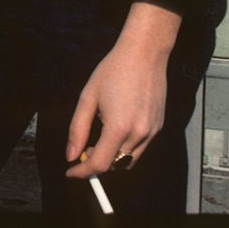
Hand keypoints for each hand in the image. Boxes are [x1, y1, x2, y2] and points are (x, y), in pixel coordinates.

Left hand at [64, 1, 181, 178]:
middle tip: (82, 150)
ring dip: (112, 158)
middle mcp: (139, 134)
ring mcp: (152, 132)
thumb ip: (77, 129)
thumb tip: (70, 154)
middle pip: (115, 165)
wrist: (144, 54)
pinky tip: (115, 129)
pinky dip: (125, 148)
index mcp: (118, 127)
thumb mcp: (87, 97)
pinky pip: (140, 149)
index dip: (83, 172)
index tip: (70, 172)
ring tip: (98, 138)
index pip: (100, 164)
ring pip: (129, 160)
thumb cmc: (113, 71)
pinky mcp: (158, 127)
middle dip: (96, 163)